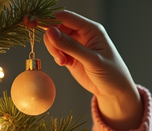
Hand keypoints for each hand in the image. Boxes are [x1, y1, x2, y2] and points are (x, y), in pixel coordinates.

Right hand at [44, 10, 142, 130]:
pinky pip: (56, 50)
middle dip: (52, 38)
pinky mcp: (71, 56)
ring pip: (54, 39)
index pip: (66, 17)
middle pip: (57, 27)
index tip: (36, 24)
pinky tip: (64, 63)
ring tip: (62, 61)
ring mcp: (76, 45)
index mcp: (91, 29)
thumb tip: (50, 31)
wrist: (114, 92)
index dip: (50, 19)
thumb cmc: (111, 73)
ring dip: (54, 49)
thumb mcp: (92, 60)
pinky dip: (56, 56)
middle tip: (57, 54)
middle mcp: (82, 34)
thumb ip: (71, 46)